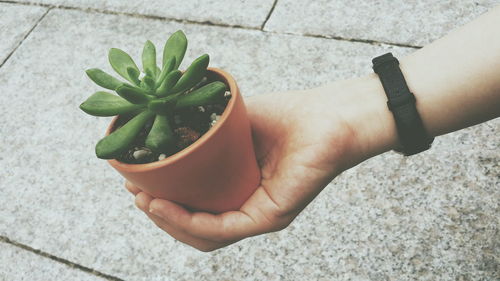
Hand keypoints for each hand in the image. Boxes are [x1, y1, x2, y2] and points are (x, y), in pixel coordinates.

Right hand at [125, 77, 392, 250]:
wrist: (329, 115)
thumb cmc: (289, 115)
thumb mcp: (232, 124)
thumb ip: (202, 133)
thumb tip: (162, 132)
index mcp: (237, 189)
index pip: (195, 207)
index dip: (162, 200)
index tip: (135, 181)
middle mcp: (246, 207)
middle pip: (193, 225)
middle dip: (158, 214)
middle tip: (134, 192)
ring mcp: (258, 215)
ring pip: (203, 234)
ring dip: (167, 221)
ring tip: (144, 199)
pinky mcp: (269, 217)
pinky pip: (222, 228)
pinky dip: (188, 220)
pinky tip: (164, 204)